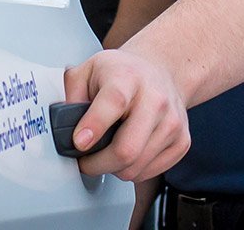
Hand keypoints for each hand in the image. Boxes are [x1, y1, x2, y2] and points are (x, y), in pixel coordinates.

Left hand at [62, 47, 189, 181]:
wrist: (161, 71)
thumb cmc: (121, 73)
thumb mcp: (88, 70)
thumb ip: (70, 94)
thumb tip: (62, 126)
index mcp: (128, 77)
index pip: (114, 102)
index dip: (95, 125)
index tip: (79, 143)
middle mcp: (155, 98)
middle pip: (127, 149)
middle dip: (98, 164)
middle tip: (86, 160)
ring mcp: (172, 122)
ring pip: (136, 167)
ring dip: (113, 168)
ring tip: (107, 152)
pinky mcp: (182, 141)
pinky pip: (150, 173)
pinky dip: (133, 170)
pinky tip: (128, 152)